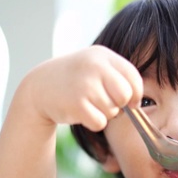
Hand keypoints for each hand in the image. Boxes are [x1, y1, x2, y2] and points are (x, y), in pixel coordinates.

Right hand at [25, 45, 142, 130]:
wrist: (40, 86)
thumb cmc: (75, 79)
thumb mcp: (95, 67)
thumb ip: (117, 77)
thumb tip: (137, 102)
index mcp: (103, 56)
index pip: (133, 77)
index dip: (135, 93)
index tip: (129, 101)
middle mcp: (95, 67)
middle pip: (125, 95)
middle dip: (119, 104)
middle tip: (105, 103)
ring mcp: (85, 85)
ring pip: (112, 111)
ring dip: (103, 113)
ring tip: (87, 103)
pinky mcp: (76, 104)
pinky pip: (100, 122)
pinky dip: (94, 122)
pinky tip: (81, 112)